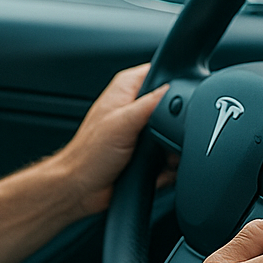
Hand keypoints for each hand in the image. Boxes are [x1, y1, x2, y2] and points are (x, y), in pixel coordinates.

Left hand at [55, 62, 167, 217]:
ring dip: (174, 148)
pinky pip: (169, 153)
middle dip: (177, 125)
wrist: (83, 189)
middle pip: (173, 106)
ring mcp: (141, 130)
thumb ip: (149, 104)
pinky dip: (169, 164)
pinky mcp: (145, 151)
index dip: (174, 84)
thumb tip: (173, 90)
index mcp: (126, 89)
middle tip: (166, 138)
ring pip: (174, 133)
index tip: (180, 103)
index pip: (159, 73)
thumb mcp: (122, 123)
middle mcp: (134, 106)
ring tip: (163, 158)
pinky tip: (160, 170)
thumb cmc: (89, 155)